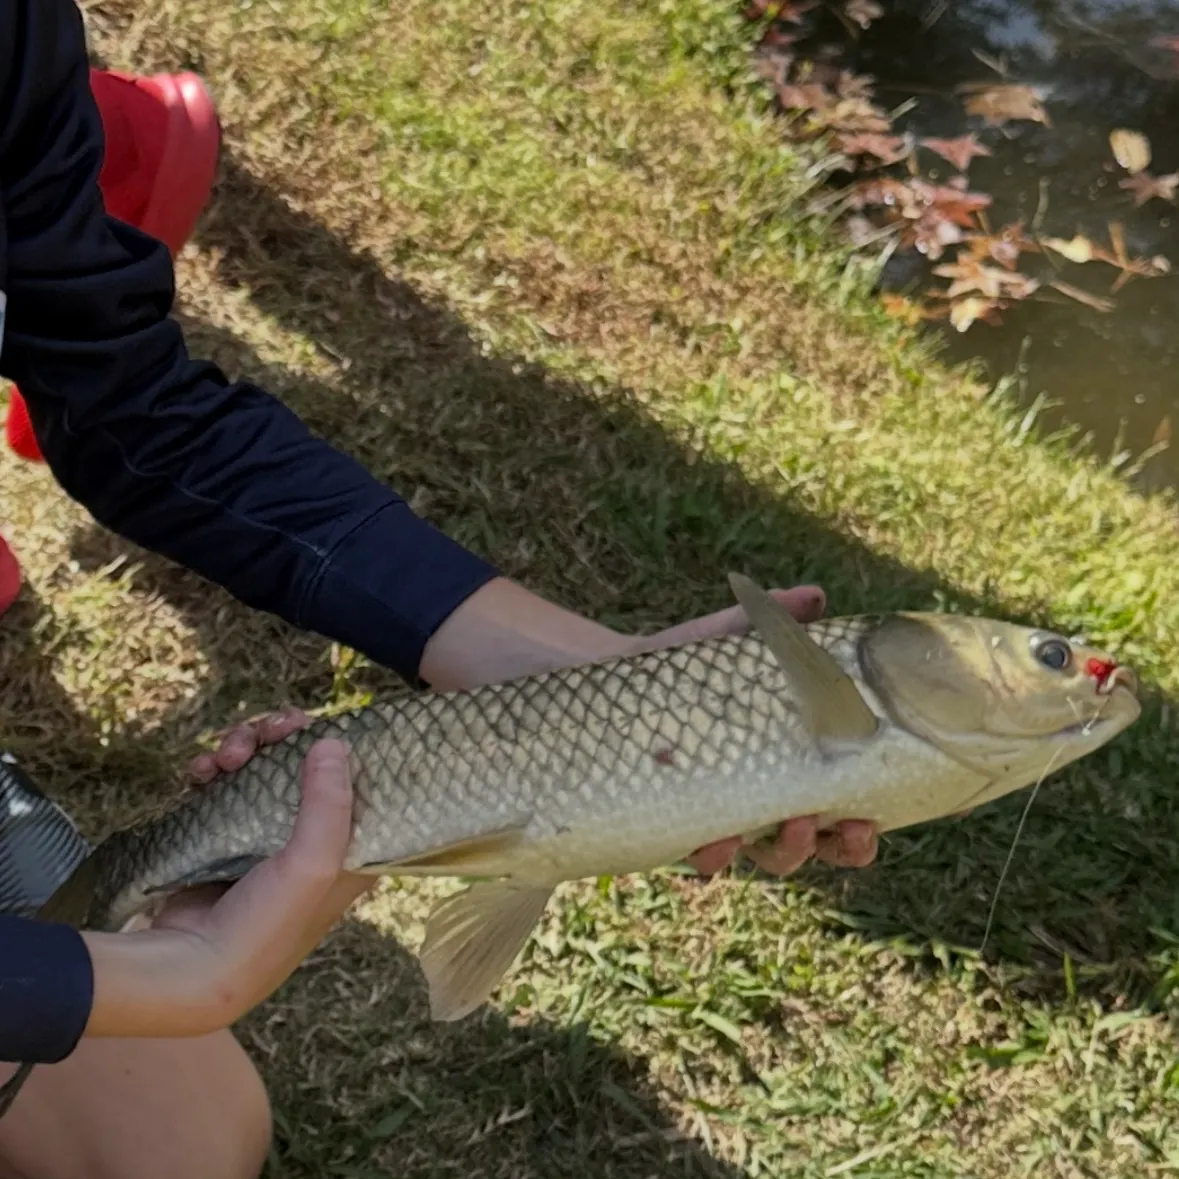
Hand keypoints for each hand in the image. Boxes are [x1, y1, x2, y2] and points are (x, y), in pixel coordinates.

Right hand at [82, 712, 372, 1039]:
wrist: (189, 968)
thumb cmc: (266, 926)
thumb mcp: (313, 866)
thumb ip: (329, 802)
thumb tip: (333, 741)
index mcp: (350, 847)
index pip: (360, 780)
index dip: (344, 748)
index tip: (320, 728)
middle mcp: (313, 838)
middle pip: (309, 764)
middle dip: (283, 739)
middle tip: (265, 731)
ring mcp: (267, 835)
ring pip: (265, 766)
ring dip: (244, 748)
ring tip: (222, 756)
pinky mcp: (226, 835)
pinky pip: (226, 784)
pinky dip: (212, 771)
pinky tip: (198, 773)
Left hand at [420, 578, 878, 877]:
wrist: (572, 693)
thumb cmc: (656, 675)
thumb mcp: (709, 646)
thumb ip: (764, 627)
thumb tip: (816, 594)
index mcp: (768, 765)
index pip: (827, 806)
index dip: (857, 825)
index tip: (873, 819)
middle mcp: (740, 800)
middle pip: (801, 843)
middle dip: (829, 845)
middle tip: (839, 827)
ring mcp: (699, 817)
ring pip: (752, 857)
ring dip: (777, 854)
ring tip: (786, 827)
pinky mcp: (655, 826)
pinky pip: (690, 853)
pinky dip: (708, 852)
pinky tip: (712, 844)